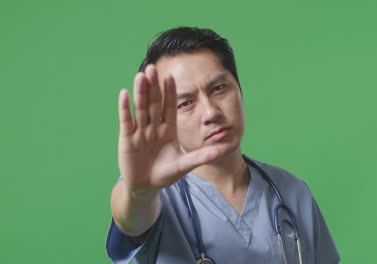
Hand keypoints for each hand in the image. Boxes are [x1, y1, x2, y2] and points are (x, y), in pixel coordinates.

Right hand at [117, 64, 220, 192]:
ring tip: (140, 76)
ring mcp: (140, 132)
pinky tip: (125, 94)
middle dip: (154, 86)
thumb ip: (202, 156)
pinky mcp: (127, 140)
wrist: (146, 187)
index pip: (169, 107)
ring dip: (140, 92)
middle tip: (153, 67)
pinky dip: (125, 108)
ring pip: (141, 109)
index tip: (171, 76)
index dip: (169, 92)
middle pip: (154, 103)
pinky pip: (127, 121)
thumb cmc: (165, 174)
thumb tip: (223, 150)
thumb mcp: (184, 165)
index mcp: (168, 130)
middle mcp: (154, 127)